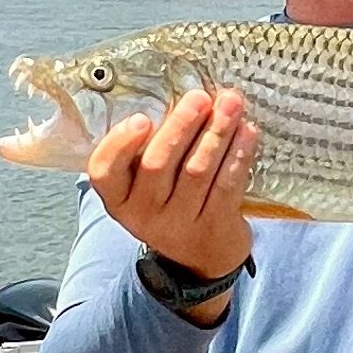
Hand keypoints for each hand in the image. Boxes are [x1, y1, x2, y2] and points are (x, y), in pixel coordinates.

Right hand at [87, 89, 259, 280]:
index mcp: (119, 197)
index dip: (120, 144)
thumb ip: (150, 149)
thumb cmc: (172, 202)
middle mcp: (143, 213)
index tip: (141, 118)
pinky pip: (227, 185)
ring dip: (216, 133)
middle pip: (158, 165)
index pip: (105, 172)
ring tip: (231, 104)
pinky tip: (248, 132)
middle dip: (181, 126)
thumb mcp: (148, 185)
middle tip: (200, 98)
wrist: (203, 257)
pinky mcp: (215, 226)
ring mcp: (179, 223)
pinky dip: (239, 155)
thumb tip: (178, 95)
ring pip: (197, 171)